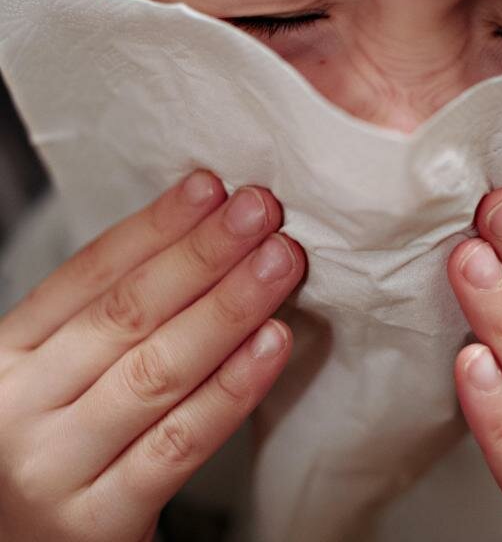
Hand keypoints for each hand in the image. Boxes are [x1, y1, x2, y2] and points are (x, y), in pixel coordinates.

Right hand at [0, 171, 304, 541]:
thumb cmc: (52, 451)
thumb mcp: (54, 379)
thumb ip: (107, 325)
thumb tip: (195, 242)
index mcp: (7, 358)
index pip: (86, 275)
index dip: (155, 227)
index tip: (211, 188)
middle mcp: (22, 406)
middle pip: (127, 314)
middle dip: (203, 255)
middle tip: (260, 212)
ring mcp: (57, 467)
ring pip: (157, 371)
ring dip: (228, 308)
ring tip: (279, 263)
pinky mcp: (101, 522)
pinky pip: (179, 444)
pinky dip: (232, 389)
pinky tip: (273, 343)